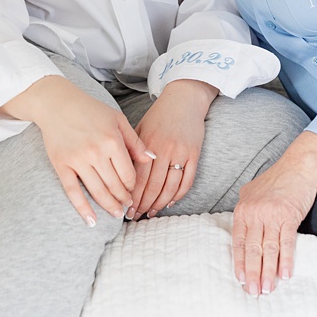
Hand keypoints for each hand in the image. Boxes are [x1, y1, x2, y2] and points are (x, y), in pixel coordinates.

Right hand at [4, 76, 152, 226]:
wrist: (58, 104)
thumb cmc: (91, 111)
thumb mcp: (118, 120)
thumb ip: (136, 141)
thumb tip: (152, 159)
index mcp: (113, 141)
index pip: (128, 174)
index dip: (133, 186)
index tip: (134, 192)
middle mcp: (96, 153)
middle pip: (114, 185)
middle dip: (123, 199)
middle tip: (128, 207)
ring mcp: (77, 160)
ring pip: (97, 191)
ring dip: (108, 206)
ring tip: (116, 214)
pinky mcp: (61, 165)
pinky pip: (72, 191)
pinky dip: (82, 208)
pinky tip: (91, 221)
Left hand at [131, 79, 216, 217]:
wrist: (185, 99)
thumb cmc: (159, 115)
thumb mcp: (139, 128)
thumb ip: (132, 150)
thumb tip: (121, 175)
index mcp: (148, 144)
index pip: (138, 178)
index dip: (132, 197)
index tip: (126, 209)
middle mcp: (165, 150)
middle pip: (153, 186)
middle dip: (143, 204)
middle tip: (136, 216)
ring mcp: (182, 153)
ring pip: (170, 187)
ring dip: (160, 203)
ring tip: (151, 213)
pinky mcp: (195, 154)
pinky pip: (188, 180)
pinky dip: (179, 194)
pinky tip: (170, 202)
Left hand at [230, 131, 316, 294]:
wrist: (300, 165)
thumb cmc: (278, 178)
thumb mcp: (253, 190)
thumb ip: (246, 209)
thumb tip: (242, 226)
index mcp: (243, 209)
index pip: (238, 242)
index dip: (239, 263)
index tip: (240, 279)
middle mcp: (255, 214)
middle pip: (252, 250)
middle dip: (252, 273)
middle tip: (253, 292)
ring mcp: (272, 215)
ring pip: (268, 250)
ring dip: (268, 272)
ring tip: (268, 289)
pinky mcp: (289, 216)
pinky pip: (286, 243)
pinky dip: (286, 260)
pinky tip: (285, 274)